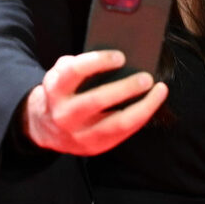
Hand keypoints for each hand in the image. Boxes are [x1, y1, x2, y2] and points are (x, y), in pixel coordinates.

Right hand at [21, 50, 167, 156]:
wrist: (45, 127)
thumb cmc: (62, 92)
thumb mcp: (60, 74)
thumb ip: (78, 64)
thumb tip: (117, 58)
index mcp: (55, 89)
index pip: (75, 71)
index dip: (98, 61)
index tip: (121, 56)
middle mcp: (65, 114)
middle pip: (96, 100)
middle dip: (124, 88)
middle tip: (146, 77)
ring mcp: (79, 134)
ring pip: (116, 123)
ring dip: (143, 107)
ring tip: (159, 90)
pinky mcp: (94, 147)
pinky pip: (123, 133)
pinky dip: (141, 117)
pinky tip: (152, 104)